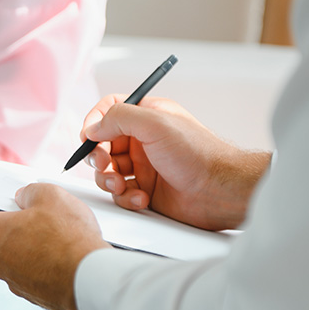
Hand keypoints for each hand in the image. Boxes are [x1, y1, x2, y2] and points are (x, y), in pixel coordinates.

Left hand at [0, 184, 110, 309]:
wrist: (92, 280)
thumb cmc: (69, 239)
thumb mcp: (49, 195)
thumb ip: (29, 192)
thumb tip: (26, 199)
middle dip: (4, 217)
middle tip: (23, 204)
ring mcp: (13, 279)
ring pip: (12, 251)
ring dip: (25, 238)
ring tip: (52, 227)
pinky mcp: (32, 292)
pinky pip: (30, 267)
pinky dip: (39, 257)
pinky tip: (60, 248)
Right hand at [82, 95, 270, 230]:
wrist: (219, 190)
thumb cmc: (197, 153)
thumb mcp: (155, 124)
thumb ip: (118, 117)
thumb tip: (92, 127)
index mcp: (146, 116)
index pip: (108, 111)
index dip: (94, 123)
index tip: (89, 138)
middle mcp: (143, 140)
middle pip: (102, 144)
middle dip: (97, 157)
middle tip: (104, 165)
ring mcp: (143, 166)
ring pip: (107, 171)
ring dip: (108, 180)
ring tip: (121, 186)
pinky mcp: (145, 190)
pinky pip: (121, 194)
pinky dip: (126, 197)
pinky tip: (141, 198)